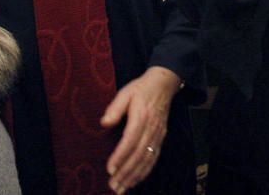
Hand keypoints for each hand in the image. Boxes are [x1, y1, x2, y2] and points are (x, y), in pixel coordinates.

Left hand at [100, 66, 181, 193]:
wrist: (164, 84)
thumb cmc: (141, 89)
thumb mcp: (126, 92)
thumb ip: (115, 108)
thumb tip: (104, 122)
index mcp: (142, 116)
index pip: (131, 139)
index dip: (121, 155)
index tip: (110, 168)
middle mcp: (152, 128)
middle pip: (139, 154)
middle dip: (126, 172)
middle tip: (113, 185)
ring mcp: (158, 134)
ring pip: (148, 159)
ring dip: (135, 176)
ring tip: (122, 188)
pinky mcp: (161, 138)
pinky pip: (154, 158)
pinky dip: (145, 171)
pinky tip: (136, 180)